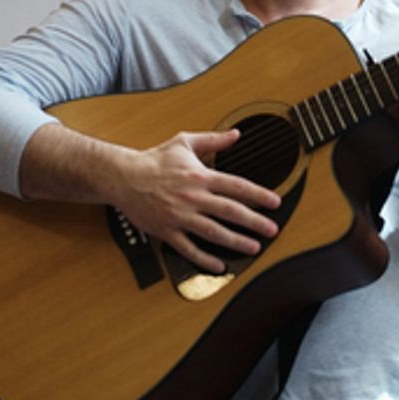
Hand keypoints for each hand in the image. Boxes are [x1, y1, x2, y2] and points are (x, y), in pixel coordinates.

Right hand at [109, 129, 281, 274]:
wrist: (123, 177)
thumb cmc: (154, 160)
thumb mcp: (185, 143)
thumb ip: (213, 140)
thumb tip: (235, 134)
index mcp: (200, 176)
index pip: (236, 186)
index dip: (258, 194)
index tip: (275, 202)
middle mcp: (193, 197)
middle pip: (230, 211)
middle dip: (254, 222)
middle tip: (272, 230)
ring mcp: (180, 216)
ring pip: (213, 232)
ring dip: (235, 241)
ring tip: (254, 247)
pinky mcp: (167, 230)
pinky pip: (188, 248)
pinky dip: (204, 259)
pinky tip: (219, 266)